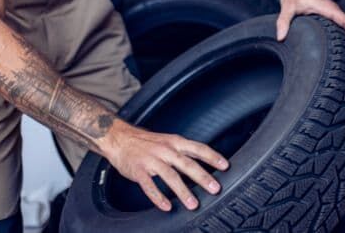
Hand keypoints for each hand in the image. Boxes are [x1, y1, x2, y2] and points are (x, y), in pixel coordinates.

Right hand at [103, 121, 229, 211]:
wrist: (119, 138)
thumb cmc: (146, 142)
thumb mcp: (168, 140)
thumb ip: (183, 151)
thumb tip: (202, 160)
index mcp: (175, 142)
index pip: (198, 148)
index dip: (212, 156)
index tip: (225, 166)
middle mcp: (165, 150)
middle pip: (187, 164)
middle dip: (203, 177)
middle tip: (215, 188)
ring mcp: (152, 160)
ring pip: (170, 176)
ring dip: (183, 191)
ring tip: (193, 204)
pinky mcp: (138, 170)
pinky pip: (149, 186)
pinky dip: (158, 197)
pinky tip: (166, 206)